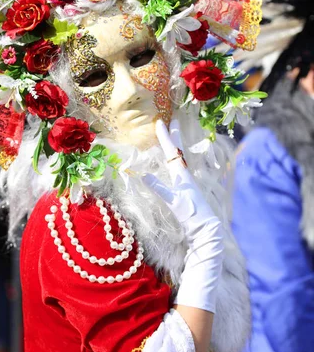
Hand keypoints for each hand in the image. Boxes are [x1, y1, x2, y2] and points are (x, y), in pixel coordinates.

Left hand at [143, 119, 223, 312]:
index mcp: (184, 178)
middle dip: (171, 135)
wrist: (208, 233)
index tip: (166, 123)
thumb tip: (147, 178)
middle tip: (166, 119)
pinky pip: (165, 191)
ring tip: (162, 129)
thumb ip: (162, 189)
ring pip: (175, 162)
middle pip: (177, 152)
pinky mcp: (181, 201)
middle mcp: (185, 179)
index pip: (177, 154)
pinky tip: (144, 176)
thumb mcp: (177, 202)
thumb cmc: (195, 218)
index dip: (171, 139)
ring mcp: (185, 188)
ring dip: (168, 146)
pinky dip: (156, 185)